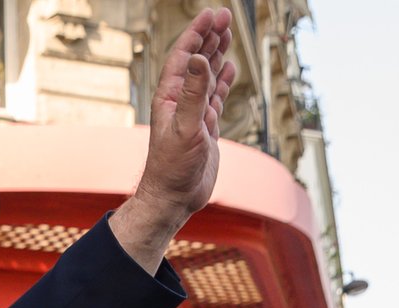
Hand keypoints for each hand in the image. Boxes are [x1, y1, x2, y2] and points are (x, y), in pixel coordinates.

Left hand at [110, 9, 236, 271]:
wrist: (173, 198)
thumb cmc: (172, 168)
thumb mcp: (186, 128)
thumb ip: (194, 94)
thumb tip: (199, 60)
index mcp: (170, 97)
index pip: (184, 56)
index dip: (197, 34)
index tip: (211, 15)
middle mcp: (181, 101)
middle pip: (196, 60)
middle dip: (210, 37)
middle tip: (225, 15)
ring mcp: (193, 113)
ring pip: (207, 75)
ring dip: (217, 54)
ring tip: (227, 33)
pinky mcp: (205, 127)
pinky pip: (214, 95)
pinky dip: (222, 80)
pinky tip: (228, 67)